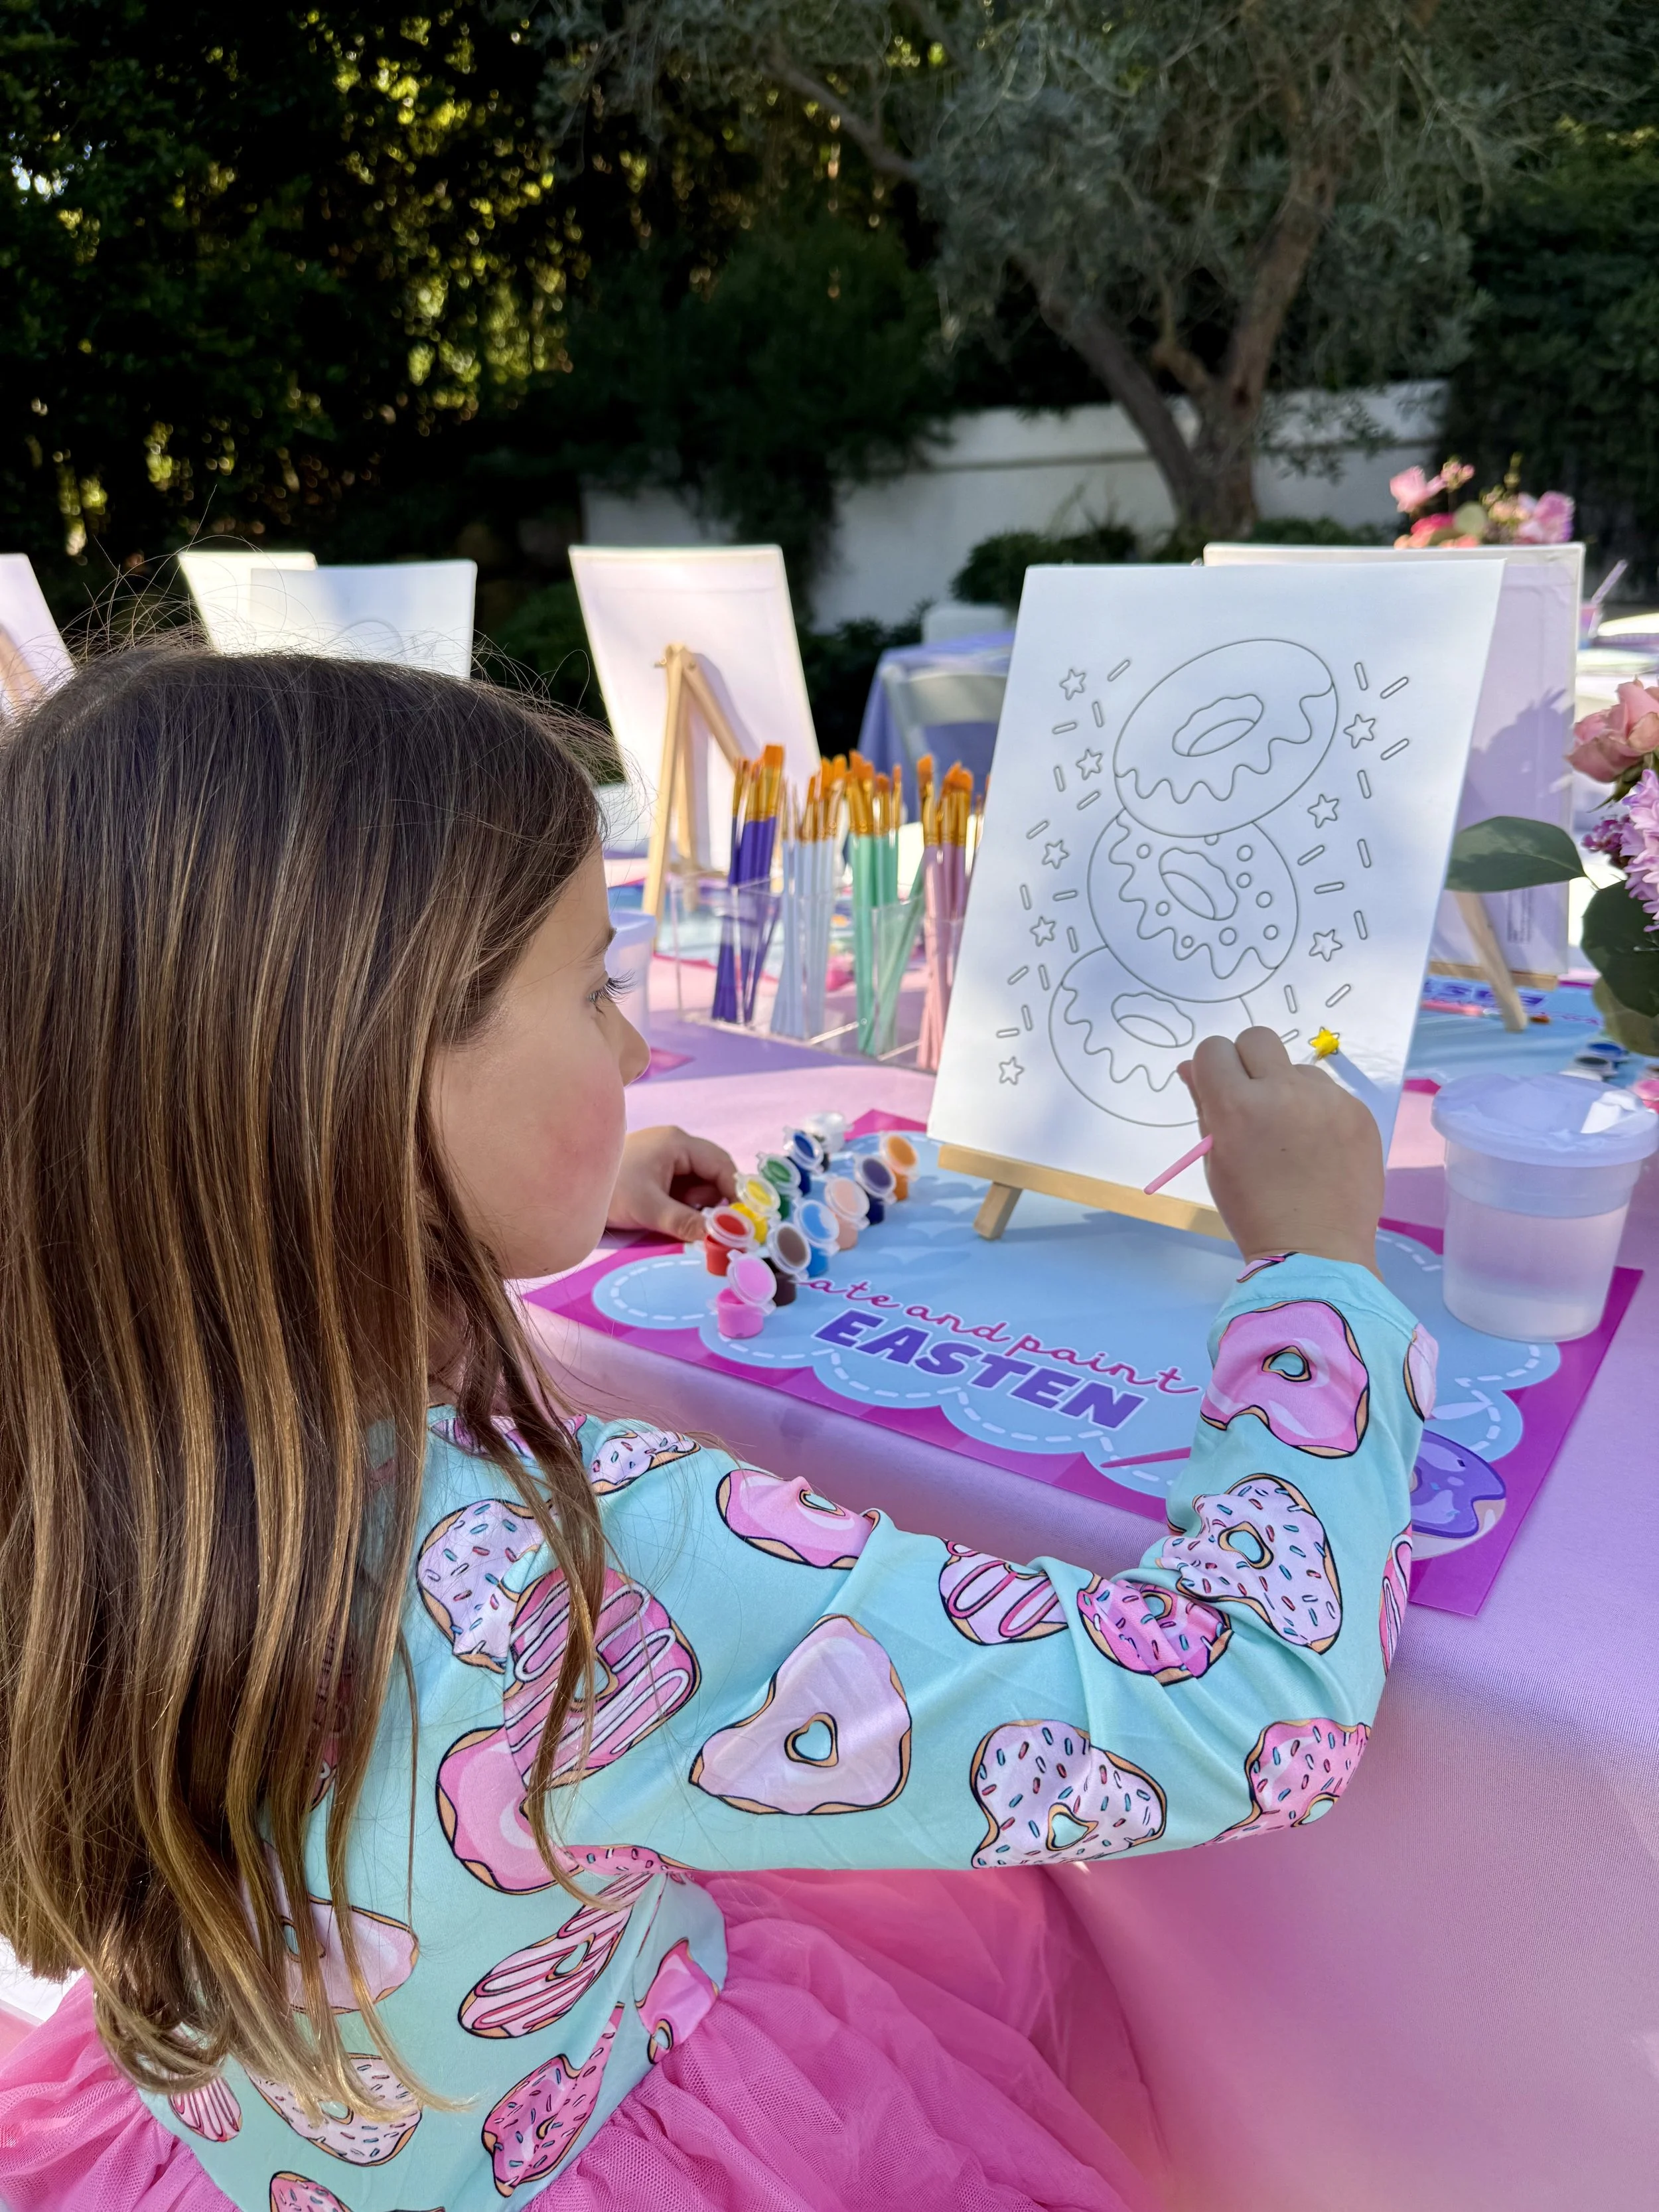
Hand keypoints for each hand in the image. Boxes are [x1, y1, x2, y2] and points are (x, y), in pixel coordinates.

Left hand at [607, 1125, 738, 1241]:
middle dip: (716, 1201)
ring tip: (681, 1221)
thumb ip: (686, 1222)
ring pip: (701, 1183)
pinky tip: (673, 1217)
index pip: (721, 1164)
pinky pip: (685, 1187)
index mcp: (677, 1142)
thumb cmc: (609, 1191)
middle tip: (711, 1227)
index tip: (742, 1221)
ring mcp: (667, 1157)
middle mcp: (676, 1144)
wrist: (568, 1191)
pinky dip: (686, 1205)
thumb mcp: (649, 1209)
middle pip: (714, 1173)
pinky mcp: (658, 1171)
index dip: (736, 1192)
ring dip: (700, 1205)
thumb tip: (722, 1237)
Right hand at [1179, 1028, 1382, 1274]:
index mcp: (1236, 1106)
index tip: (1220, 1091)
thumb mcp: (1216, 1161)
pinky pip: (1330, 1092)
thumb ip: (1204, 1106)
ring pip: (1297, 1068)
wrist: (1317, 1250)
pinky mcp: (1359, 1112)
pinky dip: (1319, 1110)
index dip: (1213, 1068)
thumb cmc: (1253, 1211)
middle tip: (1254, 1099)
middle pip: (1257, 1038)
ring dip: (1288, 1089)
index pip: (1213, 1049)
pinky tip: (1319, 1146)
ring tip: (1293, 1134)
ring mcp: (1327, 1099)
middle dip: (1249, 1062)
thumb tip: (1190, 1067)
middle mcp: (1282, 1091)